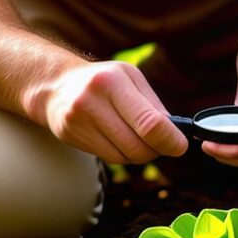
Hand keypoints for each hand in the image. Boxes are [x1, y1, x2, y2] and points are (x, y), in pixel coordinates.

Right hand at [40, 60, 188, 163]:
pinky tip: (122, 141)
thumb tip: (174, 133)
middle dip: (157, 150)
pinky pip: (109, 159)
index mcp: (112, 82)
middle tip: (164, 144)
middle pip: (137, 146)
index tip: (181, 146)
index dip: (170, 140)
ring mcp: (77, 121)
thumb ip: (152, 105)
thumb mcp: (130, 78)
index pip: (149, 123)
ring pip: (123, 157)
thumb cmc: (103, 80)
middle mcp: (92, 101)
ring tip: (142, 140)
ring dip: (140, 154)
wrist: (56, 85)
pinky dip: (123, 155)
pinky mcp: (70, 137)